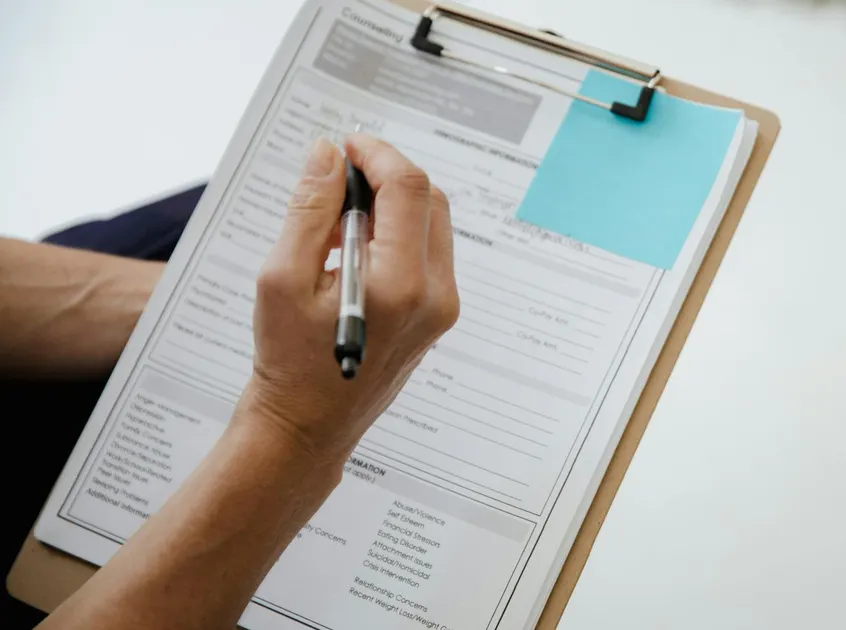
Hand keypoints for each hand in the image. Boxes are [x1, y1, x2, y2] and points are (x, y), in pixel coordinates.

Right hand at [233, 134, 458, 462]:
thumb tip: (328, 155)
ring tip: (339, 215)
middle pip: (430, 200)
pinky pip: (428, 252)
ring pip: (433, 223)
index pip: (408, 189)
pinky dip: (397, 231)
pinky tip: (355, 245)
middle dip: (388, 174)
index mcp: (401, 284)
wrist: (307, 426)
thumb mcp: (283, 277)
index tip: (346, 144)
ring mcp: (442, 307)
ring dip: (393, 202)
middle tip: (340, 172)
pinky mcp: (438, 314)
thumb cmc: (288, 361)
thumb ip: (310, 209)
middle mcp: (435, 295)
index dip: (377, 154)